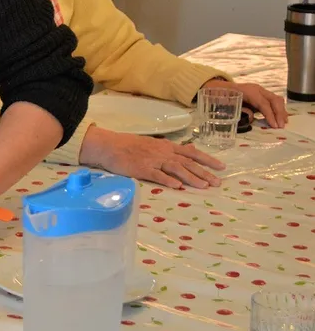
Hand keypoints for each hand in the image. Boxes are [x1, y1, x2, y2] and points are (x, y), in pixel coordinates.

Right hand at [80, 125, 223, 188]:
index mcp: (166, 146)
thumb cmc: (129, 145)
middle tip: (218, 182)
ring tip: (203, 186)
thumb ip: (168, 149)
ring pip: (176, 168)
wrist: (109, 145)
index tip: (221, 167)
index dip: (207, 159)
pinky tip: (177, 186)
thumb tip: (185, 151)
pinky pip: (157, 175)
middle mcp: (163, 153)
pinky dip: (168, 180)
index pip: (191, 152)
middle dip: (204, 172)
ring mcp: (153, 160)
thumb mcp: (152, 144)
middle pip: (188, 162)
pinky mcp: (142, 169)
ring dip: (191, 177)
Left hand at [201, 79, 287, 127]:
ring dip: (281, 112)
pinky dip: (279, 109)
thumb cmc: (222, 97)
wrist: (220, 88)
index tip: (274, 126)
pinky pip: (274, 101)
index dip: (270, 114)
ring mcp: (261, 91)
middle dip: (279, 113)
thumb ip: (240, 110)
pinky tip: (281, 118)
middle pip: (274, 100)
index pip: (263, 103)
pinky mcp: (262, 94)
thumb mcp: (227, 104)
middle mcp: (257, 89)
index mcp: (248, 91)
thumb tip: (251, 118)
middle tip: (281, 126)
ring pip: (276, 99)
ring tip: (283, 123)